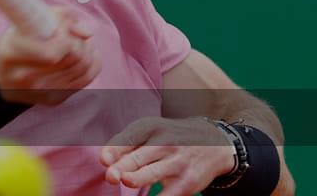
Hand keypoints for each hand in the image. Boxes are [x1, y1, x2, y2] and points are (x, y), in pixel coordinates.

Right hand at [0, 7, 101, 105]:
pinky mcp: (53, 99)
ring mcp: (40, 92)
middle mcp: (25, 77)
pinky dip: (91, 63)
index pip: (52, 53)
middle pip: (73, 59)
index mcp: (12, 52)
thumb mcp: (26, 20)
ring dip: (86, 50)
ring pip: (83, 68)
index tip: (62, 29)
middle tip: (71, 34)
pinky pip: (86, 79)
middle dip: (79, 42)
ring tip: (75, 43)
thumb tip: (88, 33)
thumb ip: (60, 17)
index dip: (66, 38)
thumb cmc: (15, 41)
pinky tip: (81, 55)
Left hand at [99, 117, 235, 195]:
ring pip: (153, 174)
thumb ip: (127, 145)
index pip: (129, 139)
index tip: (103, 160)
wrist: (212, 144)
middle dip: (123, 168)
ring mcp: (177, 163)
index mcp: (150, 127)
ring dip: (137, 179)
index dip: (114, 150)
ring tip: (127, 181)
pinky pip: (168, 195)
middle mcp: (165, 143)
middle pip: (139, 157)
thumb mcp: (150, 132)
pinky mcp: (187, 182)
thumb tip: (105, 162)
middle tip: (111, 176)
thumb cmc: (168, 138)